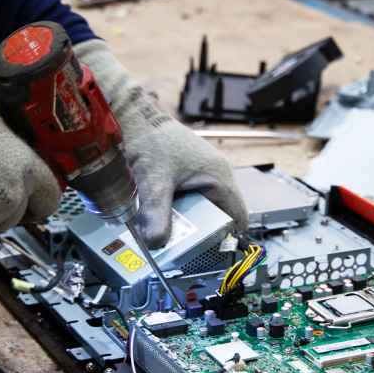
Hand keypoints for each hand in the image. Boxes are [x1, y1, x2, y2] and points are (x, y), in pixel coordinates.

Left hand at [74, 39, 247, 248]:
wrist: (135, 118)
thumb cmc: (150, 141)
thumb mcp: (153, 183)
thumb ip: (156, 215)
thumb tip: (157, 244)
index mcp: (220, 176)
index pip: (238, 215)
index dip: (231, 237)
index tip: (217, 254)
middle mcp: (218, 173)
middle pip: (220, 214)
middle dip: (205, 232)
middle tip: (188, 248)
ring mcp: (205, 172)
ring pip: (204, 207)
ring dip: (191, 221)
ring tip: (175, 234)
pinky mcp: (191, 172)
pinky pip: (193, 198)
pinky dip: (182, 210)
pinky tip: (166, 216)